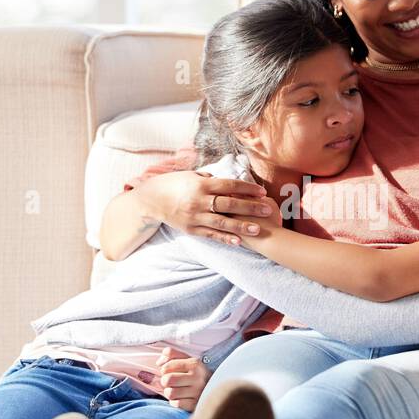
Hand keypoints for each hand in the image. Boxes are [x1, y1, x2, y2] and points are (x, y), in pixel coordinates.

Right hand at [146, 171, 273, 245]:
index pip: (229, 185)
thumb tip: (225, 179)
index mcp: (201, 184)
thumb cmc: (172, 184)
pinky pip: (211, 235)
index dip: (247, 189)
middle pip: (229, 204)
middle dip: (250, 207)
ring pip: (222, 222)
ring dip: (242, 226)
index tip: (262, 192)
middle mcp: (199, 200)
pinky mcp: (191, 229)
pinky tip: (239, 242)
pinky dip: (225, 238)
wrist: (151, 200)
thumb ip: (209, 177)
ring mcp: (195, 216)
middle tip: (267, 210)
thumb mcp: (190, 175)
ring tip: (259, 229)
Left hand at [156, 347, 210, 410]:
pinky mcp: (196, 404)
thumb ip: (171, 354)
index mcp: (195, 364)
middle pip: (167, 380)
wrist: (217, 389)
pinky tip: (182, 398)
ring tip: (176, 390)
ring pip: (170, 393)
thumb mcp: (187, 359)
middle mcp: (198, 377)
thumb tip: (159, 363)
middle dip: (165, 382)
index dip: (164, 370)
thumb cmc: (196, 373)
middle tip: (171, 382)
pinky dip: (176, 402)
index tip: (170, 372)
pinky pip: (176, 404)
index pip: (166, 367)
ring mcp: (198, 392)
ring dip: (170, 393)